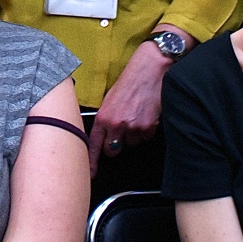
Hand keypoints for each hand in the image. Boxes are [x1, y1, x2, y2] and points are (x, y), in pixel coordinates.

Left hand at [87, 41, 172, 164]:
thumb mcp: (111, 98)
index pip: (94, 144)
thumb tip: (105, 132)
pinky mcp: (149, 127)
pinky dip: (147, 129)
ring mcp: (133, 127)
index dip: (92, 161)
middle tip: (122, 131)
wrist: (151, 68)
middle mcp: (116, 124)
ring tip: (137, 114)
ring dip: (134, 134)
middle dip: (117, 145)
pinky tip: (146, 114)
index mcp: (103, 116)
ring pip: (133, 143)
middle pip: (113, 150)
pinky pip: (146, 137)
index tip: (91, 173)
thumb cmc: (131, 80)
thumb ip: (107, 118)